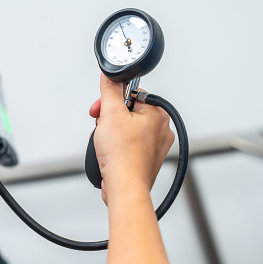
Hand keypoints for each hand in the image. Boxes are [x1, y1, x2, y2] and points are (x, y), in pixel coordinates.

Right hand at [89, 74, 173, 203]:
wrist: (124, 187)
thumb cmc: (123, 156)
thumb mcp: (111, 113)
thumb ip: (110, 89)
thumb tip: (110, 75)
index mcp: (158, 114)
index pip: (132, 93)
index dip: (112, 99)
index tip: (102, 109)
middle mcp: (160, 129)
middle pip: (128, 111)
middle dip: (109, 118)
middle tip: (102, 126)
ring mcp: (154, 146)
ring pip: (126, 129)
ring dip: (111, 132)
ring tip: (106, 143)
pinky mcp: (146, 159)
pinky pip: (128, 145)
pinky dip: (117, 147)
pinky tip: (110, 153)